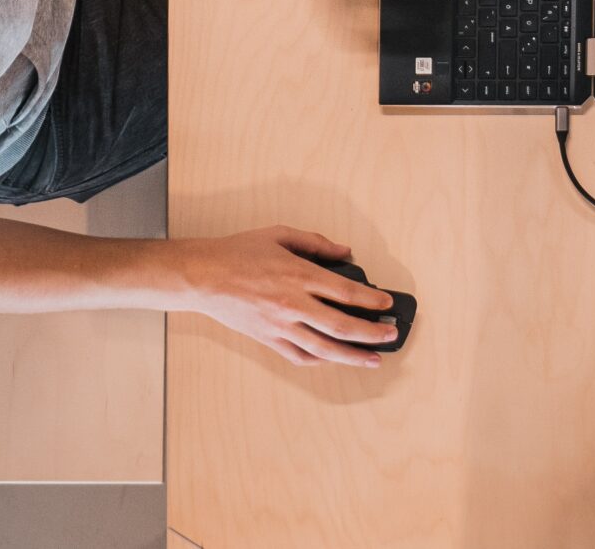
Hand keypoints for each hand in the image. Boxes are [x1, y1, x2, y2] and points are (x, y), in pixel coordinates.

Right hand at [172, 226, 396, 366]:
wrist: (203, 276)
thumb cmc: (239, 252)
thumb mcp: (279, 234)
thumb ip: (315, 243)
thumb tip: (345, 252)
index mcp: (298, 275)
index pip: (345, 292)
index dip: (371, 300)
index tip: (387, 304)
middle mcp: (293, 304)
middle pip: (342, 325)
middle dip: (372, 333)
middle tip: (390, 334)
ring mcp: (280, 326)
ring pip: (325, 349)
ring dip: (353, 356)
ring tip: (374, 359)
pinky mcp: (268, 339)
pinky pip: (300, 356)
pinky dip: (321, 360)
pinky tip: (334, 359)